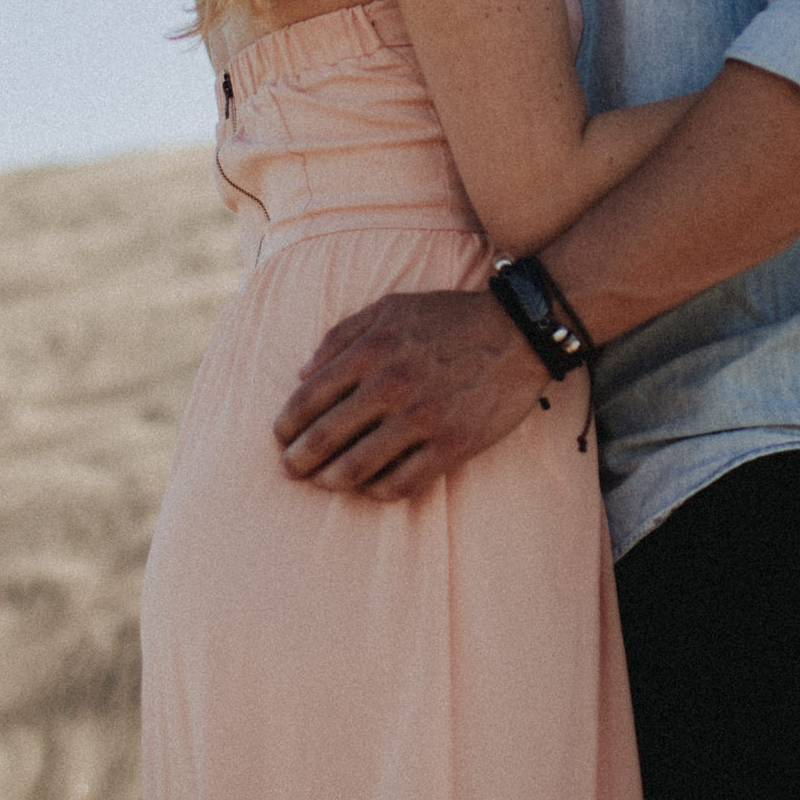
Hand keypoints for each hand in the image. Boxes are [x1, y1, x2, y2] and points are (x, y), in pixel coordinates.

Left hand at [273, 288, 549, 499]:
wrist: (518, 332)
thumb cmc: (449, 318)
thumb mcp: (391, 309)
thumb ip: (341, 335)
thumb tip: (302, 373)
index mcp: (370, 350)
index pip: (307, 399)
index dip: (285, 425)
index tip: (281, 437)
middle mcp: (390, 386)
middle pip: (324, 439)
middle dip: (297, 461)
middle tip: (291, 469)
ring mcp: (421, 419)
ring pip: (355, 469)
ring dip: (330, 481)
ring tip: (325, 482)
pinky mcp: (451, 446)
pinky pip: (400, 483)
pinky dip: (377, 490)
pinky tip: (371, 486)